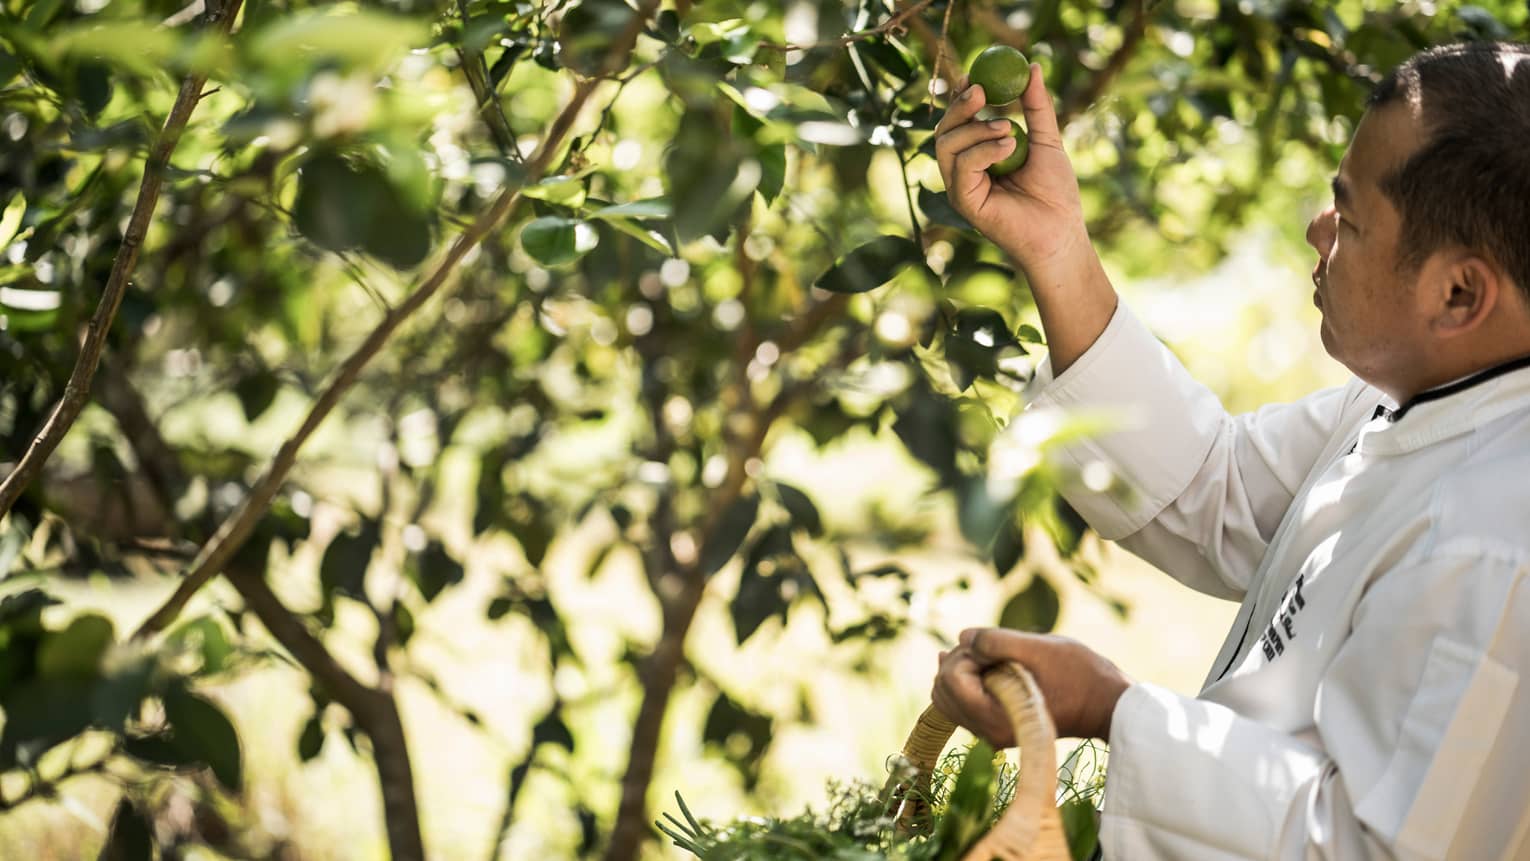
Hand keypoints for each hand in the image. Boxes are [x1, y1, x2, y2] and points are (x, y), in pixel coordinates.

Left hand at [931, 628, 1131, 745]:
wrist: (1105, 703)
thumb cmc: (1079, 675)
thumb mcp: (1040, 649)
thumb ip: (996, 641)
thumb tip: (962, 637)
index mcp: (996, 718)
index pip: (950, 679)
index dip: (966, 654)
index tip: (997, 648)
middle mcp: (988, 733)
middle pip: (942, 689)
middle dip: (960, 661)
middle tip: (995, 651)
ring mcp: (990, 733)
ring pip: (946, 697)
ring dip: (962, 670)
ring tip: (994, 657)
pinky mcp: (995, 727)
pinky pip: (960, 704)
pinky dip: (965, 680)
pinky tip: (980, 661)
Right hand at [933, 66, 1090, 277]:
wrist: (1061, 231)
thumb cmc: (1055, 193)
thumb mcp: (1047, 140)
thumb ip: (1037, 106)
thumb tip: (1033, 67)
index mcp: (978, 155)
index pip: (959, 121)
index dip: (962, 97)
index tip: (975, 75)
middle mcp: (964, 171)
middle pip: (944, 130)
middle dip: (960, 107)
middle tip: (981, 91)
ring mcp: (961, 187)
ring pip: (946, 145)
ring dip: (976, 130)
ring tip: (1010, 131)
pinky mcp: (964, 202)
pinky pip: (962, 166)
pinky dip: (984, 151)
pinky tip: (1010, 147)